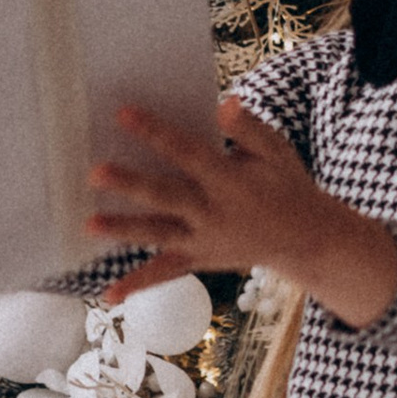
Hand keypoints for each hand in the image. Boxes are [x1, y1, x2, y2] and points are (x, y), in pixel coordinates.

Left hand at [86, 99, 396, 331]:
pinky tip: (108, 294)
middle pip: (165, 195)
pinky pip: (165, 273)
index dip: (155, 132)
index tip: (123, 114)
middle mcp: (212, 212)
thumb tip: (225, 103)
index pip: (186, 152)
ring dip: (123, 229)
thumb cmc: (287, 185)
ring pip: (158, 233)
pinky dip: (138, 284)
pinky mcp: (199, 261)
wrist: (306, 239)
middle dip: (130, 184)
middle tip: (95, 173)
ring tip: (89, 224)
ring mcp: (203, 241)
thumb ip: (249, 128)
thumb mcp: (276, 151)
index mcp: (229, 180)